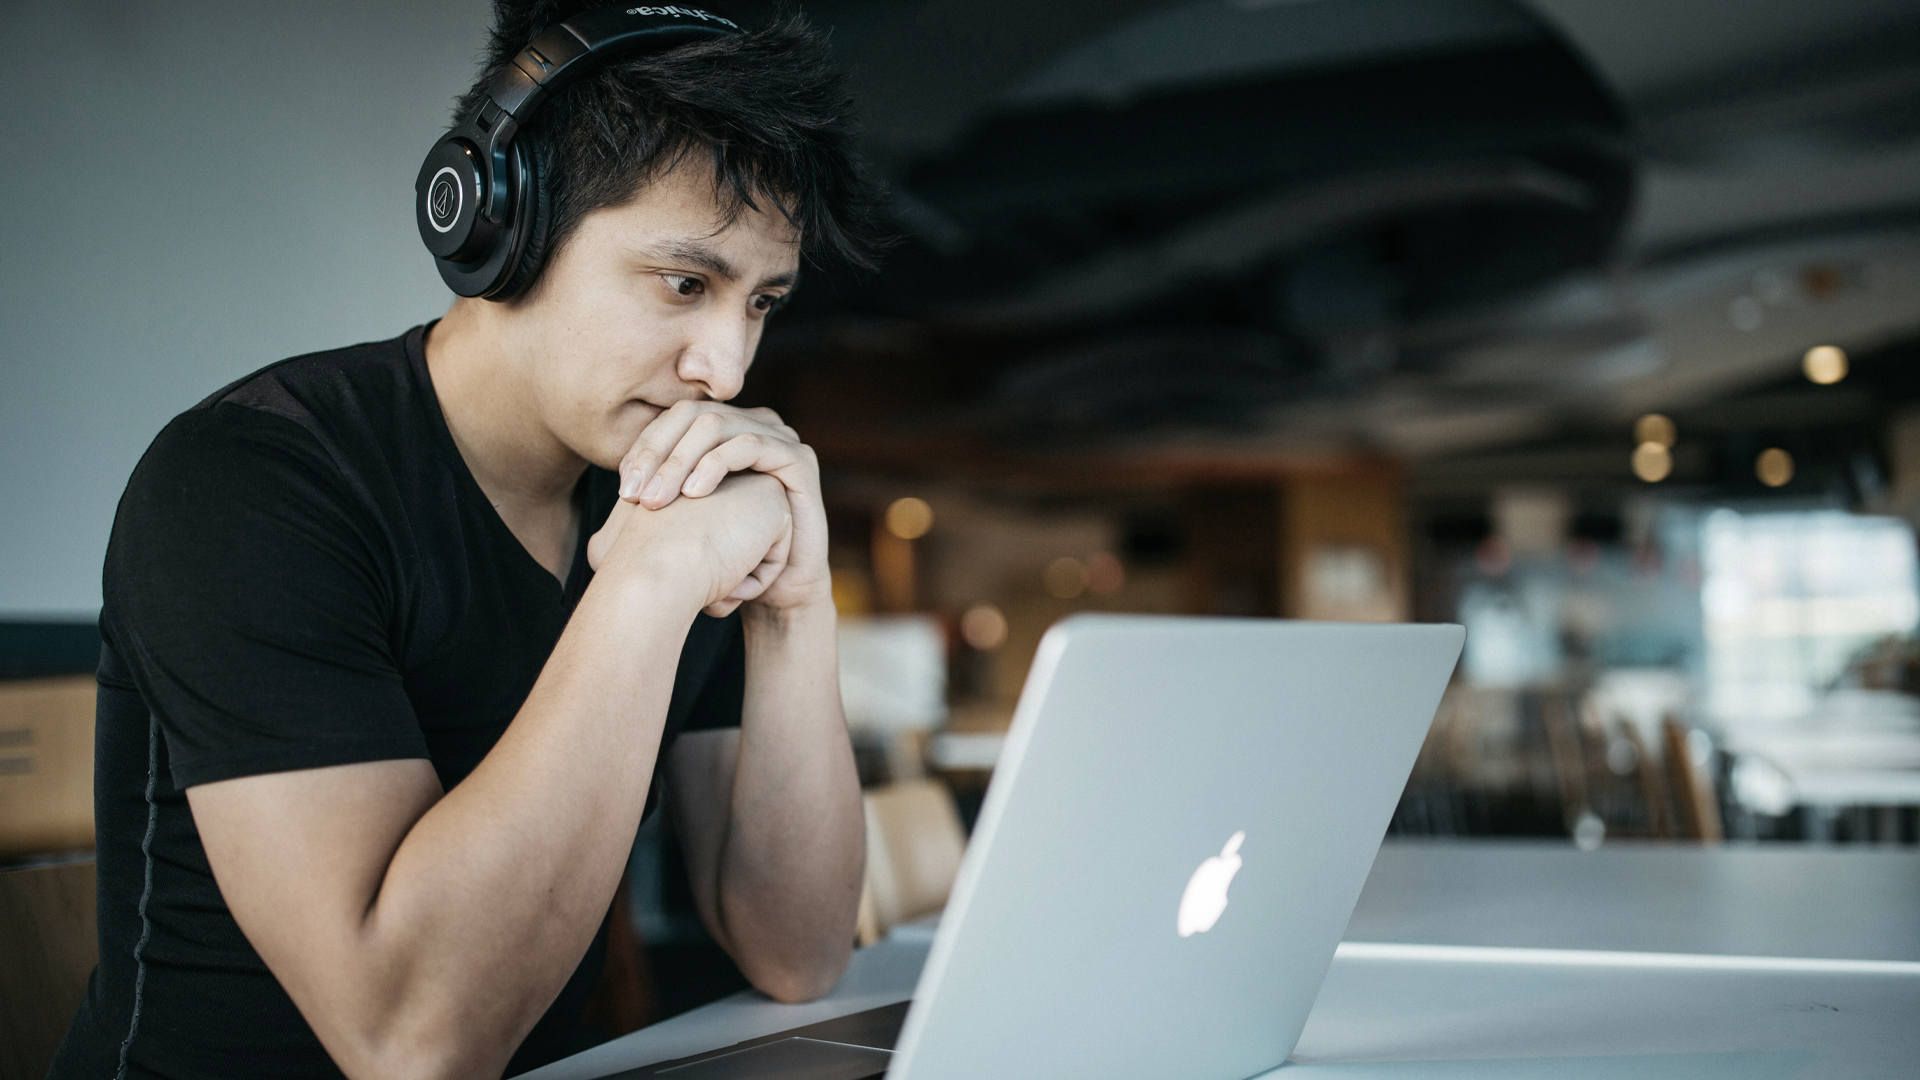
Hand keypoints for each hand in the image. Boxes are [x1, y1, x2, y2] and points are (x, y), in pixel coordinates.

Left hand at [615, 402, 830, 613]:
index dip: (644, 448)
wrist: (777, 590)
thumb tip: (616, 495)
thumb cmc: (727, 557)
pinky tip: (694, 494)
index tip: (623, 490)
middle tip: (635, 496)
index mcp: (724, 432)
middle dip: (657, 454)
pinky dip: (716, 464)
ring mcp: (778, 437)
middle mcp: (751, 425)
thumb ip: (657, 497)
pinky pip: (750, 444)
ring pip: (717, 425)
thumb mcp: (683, 522)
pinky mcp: (798, 458)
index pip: (673, 420)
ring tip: (658, 500)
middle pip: (692, 415)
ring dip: (680, 460)